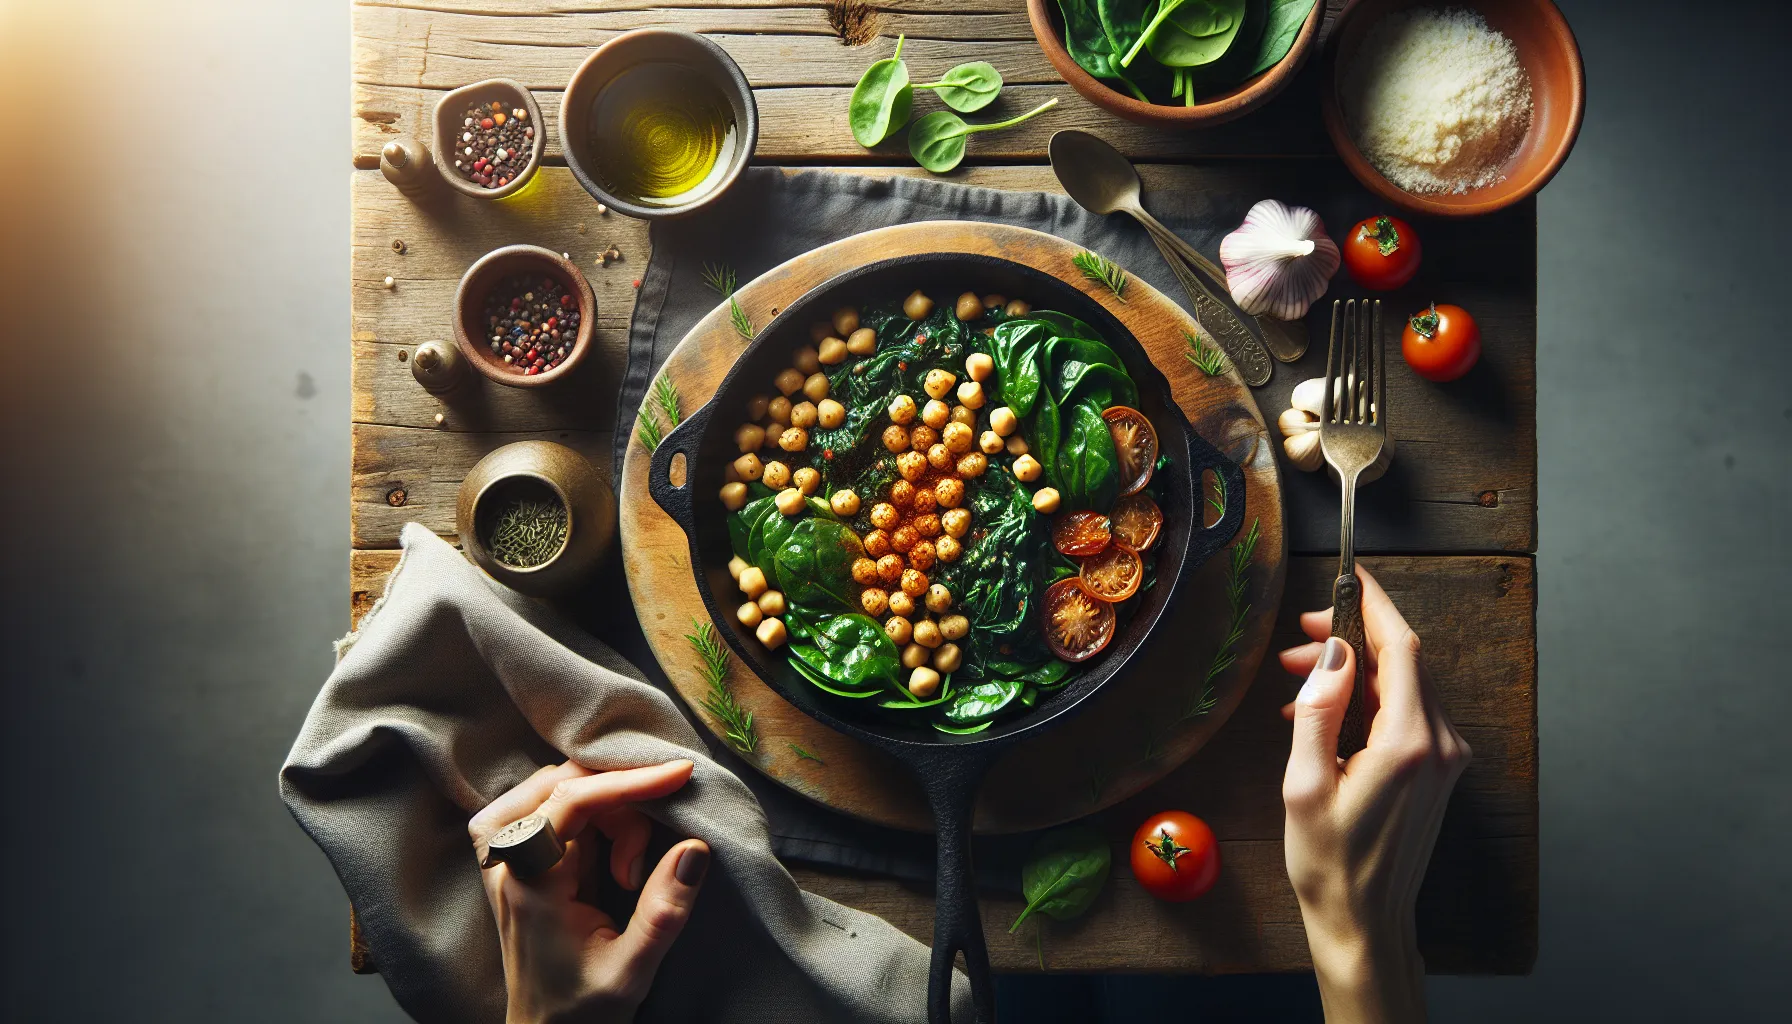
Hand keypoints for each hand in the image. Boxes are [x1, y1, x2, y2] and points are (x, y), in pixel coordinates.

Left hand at [468, 759, 708, 1023]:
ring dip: (610, 812)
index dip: (628, 781)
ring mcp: (510, 857)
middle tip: (640, 868)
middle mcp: (508, 861)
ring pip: (564, 789)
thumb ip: (664, 911)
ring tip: (627, 872)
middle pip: (567, 784)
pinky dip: (598, 816)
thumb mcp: (632, 971)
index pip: (572, 800)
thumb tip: (695, 847)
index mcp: (529, 884)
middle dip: (621, 805)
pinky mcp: (524, 858)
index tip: (680, 774)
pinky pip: (559, 808)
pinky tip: (615, 859)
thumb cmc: (582, 1011)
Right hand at [1278, 566, 1470, 1023]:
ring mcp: (1446, 758)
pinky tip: (1326, 714)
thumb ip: (1319, 710)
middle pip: (1403, 662)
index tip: (1350, 576)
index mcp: (1409, 744)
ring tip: (1298, 681)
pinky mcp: (1440, 769)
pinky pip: (1407, 712)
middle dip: (1351, 640)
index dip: (1375, 604)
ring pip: (1404, 685)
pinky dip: (1368, 699)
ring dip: (1355, 671)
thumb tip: (1333, 655)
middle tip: (1298, 643)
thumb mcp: (1304, 784)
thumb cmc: (1329, 862)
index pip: (1402, 649)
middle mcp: (1440, 744)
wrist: (1366, 919)